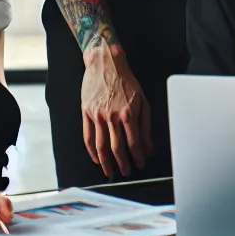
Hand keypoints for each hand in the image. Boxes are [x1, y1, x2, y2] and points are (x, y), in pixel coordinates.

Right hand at [81, 45, 149, 177]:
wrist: (105, 63)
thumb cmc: (126, 81)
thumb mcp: (142, 101)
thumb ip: (145, 125)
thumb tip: (148, 146)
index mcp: (128, 114)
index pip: (134, 143)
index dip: (137, 157)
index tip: (140, 163)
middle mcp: (112, 117)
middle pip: (117, 148)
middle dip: (122, 163)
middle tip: (126, 172)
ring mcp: (97, 116)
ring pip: (101, 146)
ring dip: (106, 162)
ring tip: (110, 171)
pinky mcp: (86, 113)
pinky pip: (88, 137)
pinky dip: (91, 151)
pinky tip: (96, 158)